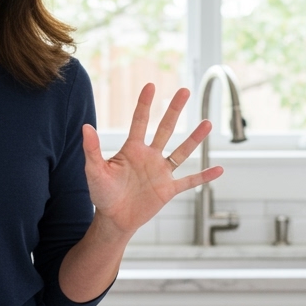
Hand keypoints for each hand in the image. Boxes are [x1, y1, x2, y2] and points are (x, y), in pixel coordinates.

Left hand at [80, 83, 221, 235]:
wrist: (114, 219)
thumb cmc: (102, 194)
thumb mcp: (94, 171)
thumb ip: (92, 150)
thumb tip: (86, 127)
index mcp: (132, 150)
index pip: (140, 121)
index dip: (145, 104)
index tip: (151, 85)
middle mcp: (149, 156)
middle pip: (165, 129)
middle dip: (175, 110)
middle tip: (185, 91)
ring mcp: (161, 172)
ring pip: (181, 151)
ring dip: (194, 138)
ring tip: (207, 123)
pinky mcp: (168, 189)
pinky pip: (190, 181)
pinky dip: (204, 176)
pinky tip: (220, 169)